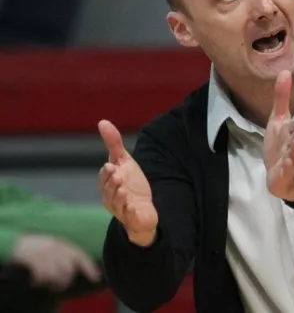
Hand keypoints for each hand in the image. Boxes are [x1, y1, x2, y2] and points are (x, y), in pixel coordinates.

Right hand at [10, 234, 99, 290]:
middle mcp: (55, 247)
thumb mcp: (55, 245)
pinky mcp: (32, 259)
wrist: (18, 242)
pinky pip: (41, 275)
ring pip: (56, 274)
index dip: (89, 267)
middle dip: (66, 281)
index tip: (96, 278)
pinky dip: (40, 282)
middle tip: (60, 286)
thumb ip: (67, 254)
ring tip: (49, 286)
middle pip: (68, 269)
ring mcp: (44, 252)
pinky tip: (37, 282)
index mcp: (63, 243)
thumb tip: (78, 267)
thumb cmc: (39, 246)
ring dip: (53, 283)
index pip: (80, 255)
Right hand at [98, 120, 157, 246]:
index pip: (104, 178)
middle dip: (112, 184)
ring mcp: (122, 210)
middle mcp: (111, 198)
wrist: (143, 208)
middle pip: (108, 192)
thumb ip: (113, 144)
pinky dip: (130, 212)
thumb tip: (102, 122)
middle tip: (117, 175)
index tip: (111, 166)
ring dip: (119, 197)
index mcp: (108, 184)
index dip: (107, 173)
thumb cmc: (131, 184)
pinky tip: (133, 207)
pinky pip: (129, 217)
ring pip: (117, 204)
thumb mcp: (124, 161)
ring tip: (124, 190)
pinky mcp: (133, 219)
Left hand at [264, 70, 293, 201]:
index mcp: (292, 132)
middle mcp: (292, 146)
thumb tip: (284, 71)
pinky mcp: (283, 174)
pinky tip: (284, 164)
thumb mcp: (278, 120)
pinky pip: (285, 171)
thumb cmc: (282, 143)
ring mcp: (289, 161)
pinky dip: (285, 168)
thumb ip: (282, 97)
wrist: (283, 174)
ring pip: (293, 155)